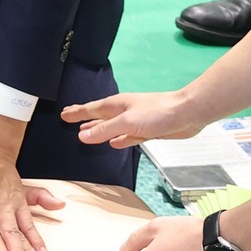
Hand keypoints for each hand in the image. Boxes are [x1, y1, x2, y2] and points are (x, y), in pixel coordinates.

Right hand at [62, 86, 206, 150]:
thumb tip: (82, 135)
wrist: (187, 114)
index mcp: (116, 106)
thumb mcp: (126, 122)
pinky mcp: (147, 131)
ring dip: (99, 130)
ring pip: (112, 127)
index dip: (77, 113)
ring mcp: (136, 121)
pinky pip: (127, 136)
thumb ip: (104, 129)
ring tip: (86, 132)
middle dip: (85, 118)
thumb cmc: (158, 113)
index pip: (91, 109)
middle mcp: (124, 112)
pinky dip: (119, 140)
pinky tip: (114, 144)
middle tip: (70, 118)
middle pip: (99, 116)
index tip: (63, 114)